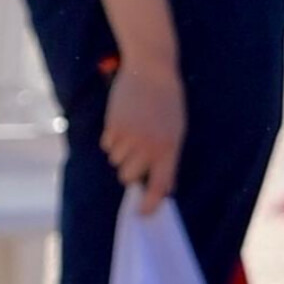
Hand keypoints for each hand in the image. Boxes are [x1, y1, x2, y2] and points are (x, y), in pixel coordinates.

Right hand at [101, 59, 184, 208]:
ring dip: (121, 150)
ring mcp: (130, 137)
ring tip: (133, 126)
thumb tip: (166, 188)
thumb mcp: (176, 129)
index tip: (142, 215)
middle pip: (128, 177)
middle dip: (129, 168)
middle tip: (136, 149)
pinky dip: (112, 137)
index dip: (150, 204)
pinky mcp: (114, 127)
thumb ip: (169, 159)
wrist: (152, 68)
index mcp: (169, 147)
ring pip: (116, 161)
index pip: (160, 185)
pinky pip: (107, 145)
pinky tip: (123, 119)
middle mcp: (149, 146)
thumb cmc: (167, 101)